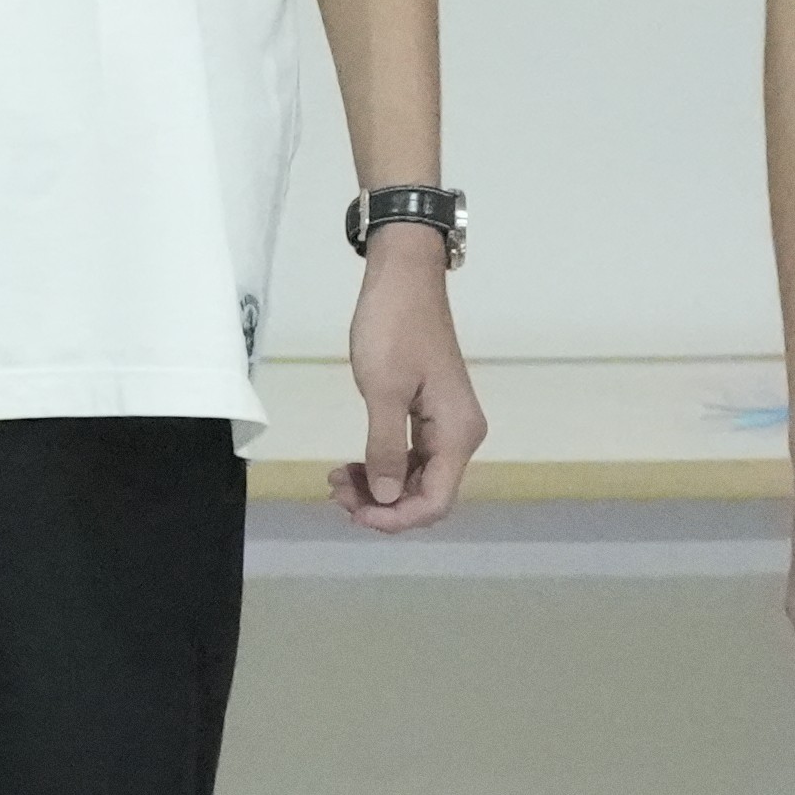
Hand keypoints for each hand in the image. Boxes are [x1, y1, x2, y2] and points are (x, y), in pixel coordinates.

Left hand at [338, 231, 485, 533]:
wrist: (404, 276)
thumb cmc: (393, 327)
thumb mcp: (382, 389)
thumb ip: (385, 448)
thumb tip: (386, 499)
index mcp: (457, 434)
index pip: (434, 501)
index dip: (394, 518)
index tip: (352, 510)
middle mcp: (460, 436)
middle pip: (425, 494)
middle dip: (381, 504)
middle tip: (334, 491)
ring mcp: (446, 425)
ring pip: (415, 478)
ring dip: (378, 487)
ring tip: (336, 480)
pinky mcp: (430, 413)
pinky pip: (410, 456)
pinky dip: (382, 465)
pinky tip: (353, 465)